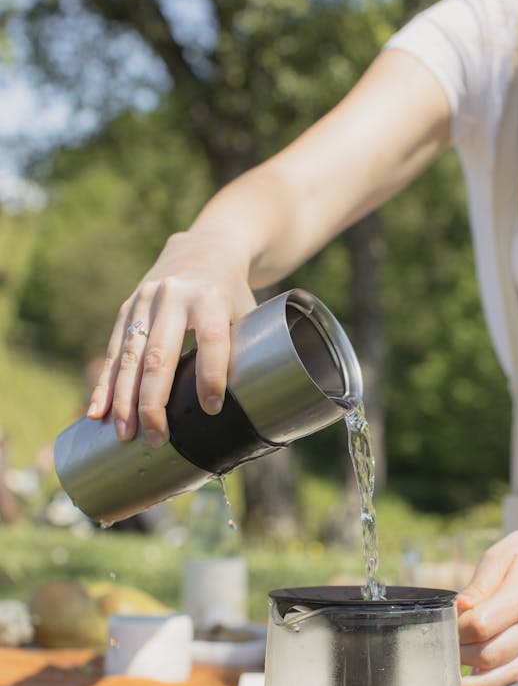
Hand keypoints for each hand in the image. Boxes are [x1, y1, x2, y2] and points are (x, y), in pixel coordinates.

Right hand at [87, 228, 256, 445]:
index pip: (210, 339)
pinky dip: (105, 384)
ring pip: (131, 356)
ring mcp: (145, 301)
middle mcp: (173, 296)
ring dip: (124, 400)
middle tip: (157, 438)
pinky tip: (97, 411)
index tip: (211, 409)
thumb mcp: (247, 313)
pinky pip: (114, 351)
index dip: (211, 375)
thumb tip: (252, 410)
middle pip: (160, 355)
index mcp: (210, 296)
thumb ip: (245, 352)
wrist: (204, 246)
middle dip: (155, 401)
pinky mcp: (127, 308)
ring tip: (124, 434)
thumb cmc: (232, 294)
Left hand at [457, 511, 517, 685]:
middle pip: (488, 655)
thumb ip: (480, 583)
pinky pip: (514, 675)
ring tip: (448, 676)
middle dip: (459, 654)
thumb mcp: (504, 553)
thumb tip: (458, 607)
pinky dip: (490, 684)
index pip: (481, 626)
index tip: (441, 623)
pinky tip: (469, 683)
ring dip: (472, 681)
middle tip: (439, 646)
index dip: (455, 629)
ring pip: (503, 675)